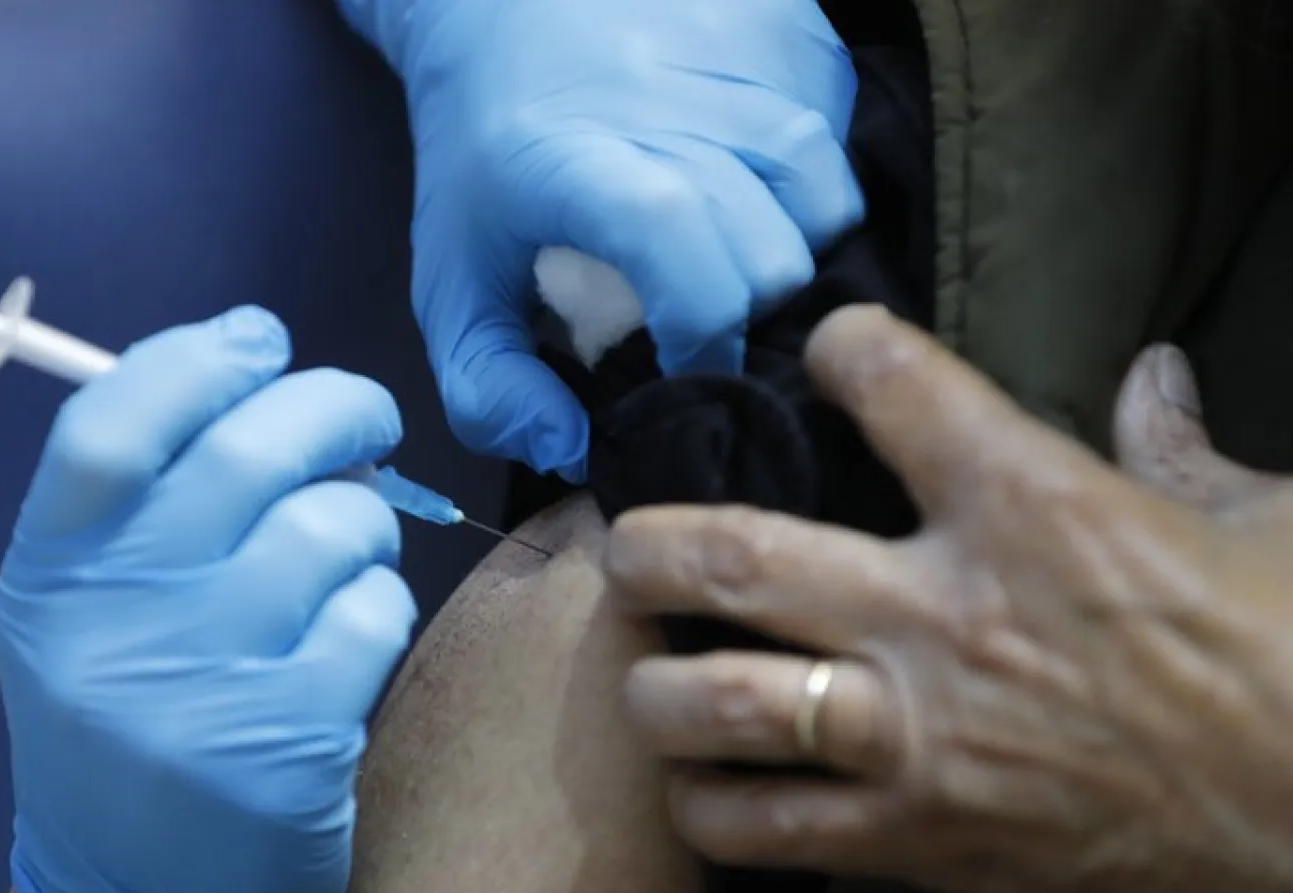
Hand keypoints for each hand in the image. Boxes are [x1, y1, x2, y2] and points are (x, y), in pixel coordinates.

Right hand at [0, 308, 418, 892]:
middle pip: (250, 451)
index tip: (260, 340)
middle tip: (366, 420)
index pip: (113, 422)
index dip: (198, 358)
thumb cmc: (126, 731)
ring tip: (348, 556)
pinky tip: (353, 639)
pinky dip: (381, 608)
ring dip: (365, 524)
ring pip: (333, 527)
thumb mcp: (87, 617)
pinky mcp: (286, 750)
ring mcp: (200, 690)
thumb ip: (148, 505)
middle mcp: (114, 624)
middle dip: (336, 407)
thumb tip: (266, 378)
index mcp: (51, 577)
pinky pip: (374, 616)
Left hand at [341, 0, 864, 480]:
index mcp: (585, 164)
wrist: (500, 3)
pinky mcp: (788, 35)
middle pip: (776, 255)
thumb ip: (488, 388)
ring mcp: (741, 62)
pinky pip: (841, 138)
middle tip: (699, 315)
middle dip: (746, 312)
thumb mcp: (451, 281)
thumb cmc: (483, 157)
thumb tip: (572, 449)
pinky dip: (811, 185)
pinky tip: (754, 187)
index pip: (692, 262)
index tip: (680, 366)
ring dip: (792, 248)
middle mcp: (675, 106)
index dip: (704, 336)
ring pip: (828, 200)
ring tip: (732, 253)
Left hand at [604, 306, 1292, 892]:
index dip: (844, 349)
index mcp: (1038, 509)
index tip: (829, 352)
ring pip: (717, 702)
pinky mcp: (920, 841)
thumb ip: (1178, 451)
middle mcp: (948, 615)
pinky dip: (710, 811)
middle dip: (652, 540)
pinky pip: (764, 829)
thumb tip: (1154, 375)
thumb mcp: (1270, 530)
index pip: (891, 384)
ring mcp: (921, 737)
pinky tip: (704, 789)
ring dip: (653, 685)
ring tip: (644, 670)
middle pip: (737, 555)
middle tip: (629, 541)